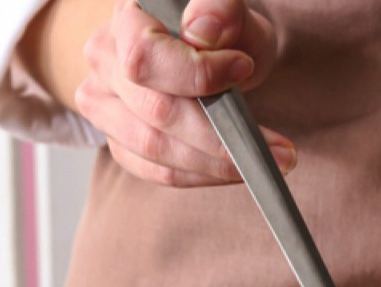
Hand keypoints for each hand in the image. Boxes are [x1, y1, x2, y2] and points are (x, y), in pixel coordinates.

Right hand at [77, 0, 293, 185]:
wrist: (208, 51)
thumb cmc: (220, 31)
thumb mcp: (231, 13)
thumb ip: (221, 11)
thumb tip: (204, 31)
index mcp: (126, 20)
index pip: (145, 56)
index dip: (195, 73)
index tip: (243, 69)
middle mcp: (105, 61)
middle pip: (155, 111)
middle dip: (218, 135)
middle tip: (276, 147)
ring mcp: (104, 104)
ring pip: (154, 149)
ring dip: (214, 164)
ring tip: (263, 161)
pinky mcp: (118, 140)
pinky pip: (157, 171)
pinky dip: (201, 176)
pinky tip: (234, 170)